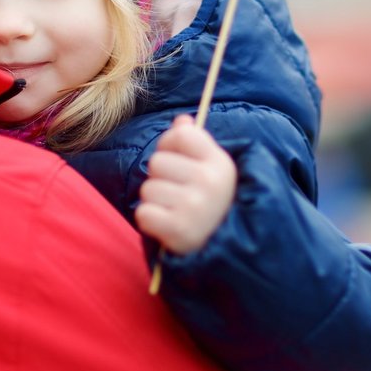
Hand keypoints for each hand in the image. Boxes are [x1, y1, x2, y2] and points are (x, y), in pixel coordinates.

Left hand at [135, 114, 236, 254]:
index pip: (180, 135)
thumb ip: (194, 142)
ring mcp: (195, 207)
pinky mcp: (179, 230)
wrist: (227, 249)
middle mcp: (209, 182)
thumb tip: (181, 120)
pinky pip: (143, 214)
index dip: (170, 146)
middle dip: (161, 178)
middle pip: (157, 162)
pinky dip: (150, 221)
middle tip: (178, 194)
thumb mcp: (212, 170)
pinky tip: (167, 225)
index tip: (178, 161)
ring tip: (174, 211)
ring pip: (148, 189)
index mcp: (220, 163)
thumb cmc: (213, 202)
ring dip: (155, 201)